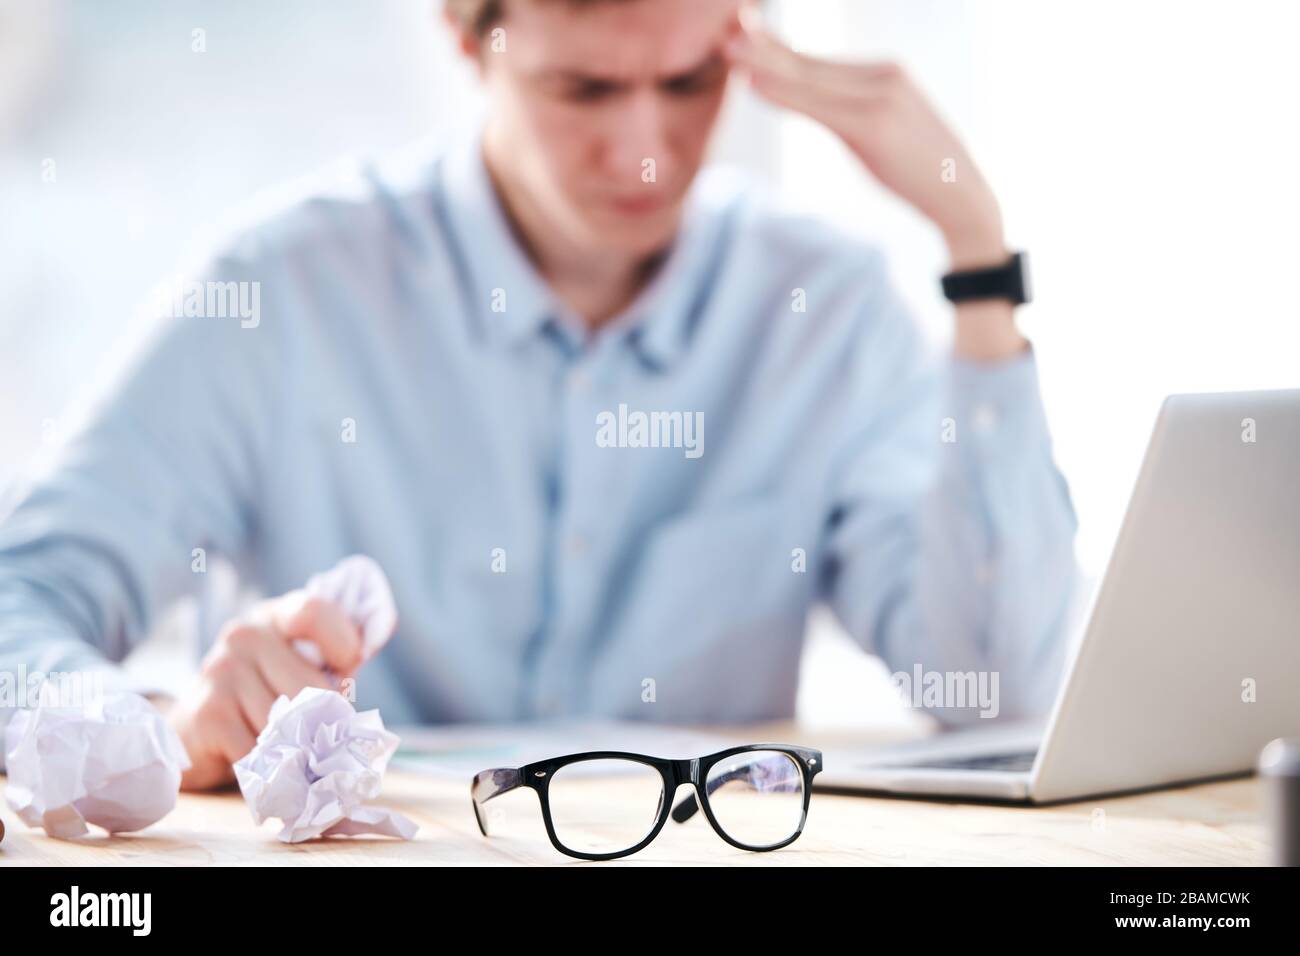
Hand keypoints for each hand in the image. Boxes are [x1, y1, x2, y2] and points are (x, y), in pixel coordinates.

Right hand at [166, 590, 362, 789]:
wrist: (198, 732)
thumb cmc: (269, 696)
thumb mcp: (306, 667)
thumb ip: (340, 660)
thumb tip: (366, 651)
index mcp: (277, 616)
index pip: (314, 611)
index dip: (341, 643)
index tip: (344, 670)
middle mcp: (245, 635)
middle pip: (311, 687)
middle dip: (320, 718)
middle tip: (310, 729)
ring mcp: (221, 671)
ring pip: (287, 725)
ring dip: (291, 746)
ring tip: (280, 745)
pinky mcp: (207, 713)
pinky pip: (258, 751)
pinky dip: (266, 766)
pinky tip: (256, 759)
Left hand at [724, 14, 1025, 359]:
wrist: (962, 196)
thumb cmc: (919, 171)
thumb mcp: (877, 134)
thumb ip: (844, 113)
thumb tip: (810, 109)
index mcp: (884, 72)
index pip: (816, 61)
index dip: (774, 48)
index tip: (740, 32)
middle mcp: (884, 73)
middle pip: (809, 62)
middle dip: (763, 46)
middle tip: (724, 29)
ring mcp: (881, 94)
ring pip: (810, 78)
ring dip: (764, 63)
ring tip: (728, 50)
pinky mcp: (876, 122)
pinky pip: (819, 105)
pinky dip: (784, 93)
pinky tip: (755, 85)